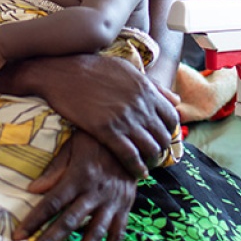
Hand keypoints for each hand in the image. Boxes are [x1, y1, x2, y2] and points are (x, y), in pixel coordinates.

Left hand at [14, 131, 136, 240]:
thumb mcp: (73, 146)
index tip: (18, 236)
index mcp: (79, 176)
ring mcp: (112, 202)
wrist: (133, 138)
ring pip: (95, 233)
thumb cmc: (96, 141)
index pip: (52, 202)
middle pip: (69, 222)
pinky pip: (118, 233)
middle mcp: (94, 192)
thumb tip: (32, 189)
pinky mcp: (125, 208)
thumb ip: (55, 169)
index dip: (35, 220)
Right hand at [40, 55, 180, 177]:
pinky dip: (137, 167)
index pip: (171, 117)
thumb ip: (154, 87)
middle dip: (162, 148)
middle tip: (155, 155)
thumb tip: (177, 100)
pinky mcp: (106, 130)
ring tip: (147, 165)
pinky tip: (137, 172)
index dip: (170, 131)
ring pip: (150, 148)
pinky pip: (129, 155)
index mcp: (146, 90)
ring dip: (151, 160)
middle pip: (163, 136)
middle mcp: (140, 105)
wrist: (64, 72)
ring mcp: (124, 119)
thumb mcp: (129, 70)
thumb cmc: (95, 68)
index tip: (162, 137)